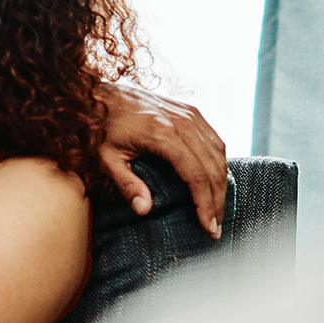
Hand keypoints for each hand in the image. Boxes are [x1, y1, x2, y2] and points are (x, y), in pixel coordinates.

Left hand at [99, 83, 227, 237]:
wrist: (101, 95)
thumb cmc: (102, 128)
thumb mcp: (106, 158)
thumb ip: (126, 184)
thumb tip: (144, 210)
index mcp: (163, 133)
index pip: (195, 174)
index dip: (205, 203)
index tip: (208, 227)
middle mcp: (183, 121)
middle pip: (212, 167)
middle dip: (217, 200)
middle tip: (216, 227)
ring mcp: (190, 114)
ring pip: (219, 154)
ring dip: (222, 184)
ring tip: (217, 210)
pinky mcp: (192, 112)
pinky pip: (215, 141)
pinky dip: (219, 164)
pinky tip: (216, 183)